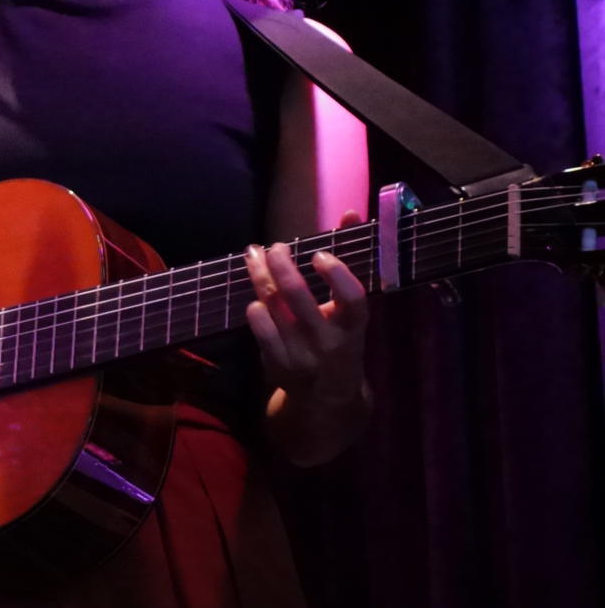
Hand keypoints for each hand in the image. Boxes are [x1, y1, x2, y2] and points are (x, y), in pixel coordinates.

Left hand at [245, 213, 368, 408]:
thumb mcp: (351, 307)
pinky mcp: (278, 363)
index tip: (319, 254)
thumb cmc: (341, 336)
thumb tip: (351, 212)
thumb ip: (350, 259)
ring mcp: (301, 354)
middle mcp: (329, 342)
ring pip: (273, 307)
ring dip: (259, 276)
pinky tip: (256, 294)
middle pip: (298, 297)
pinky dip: (256, 308)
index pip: (353, 299)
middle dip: (281, 265)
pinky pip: (260, 328)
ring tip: (254, 255)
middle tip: (274, 246)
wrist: (328, 395)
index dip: (337, 274)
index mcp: (354, 326)